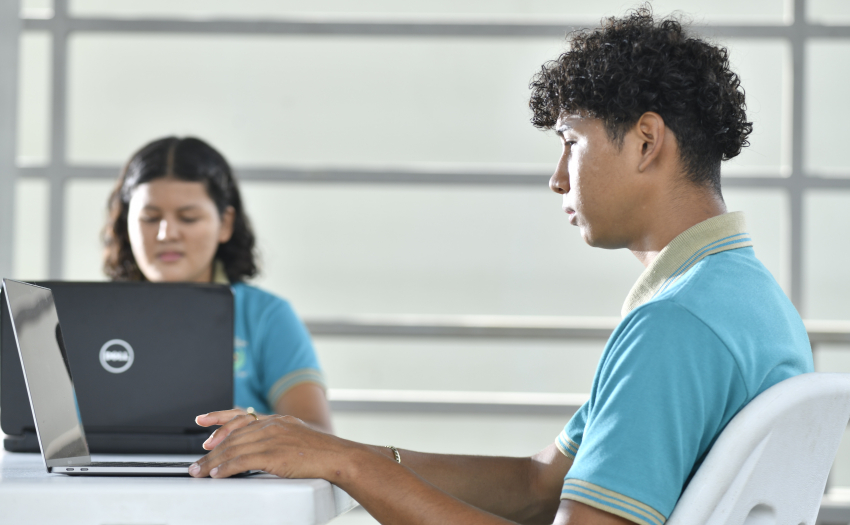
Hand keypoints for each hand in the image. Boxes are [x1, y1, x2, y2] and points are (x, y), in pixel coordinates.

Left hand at [188, 414, 351, 478]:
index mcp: (276, 420)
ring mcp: (272, 439)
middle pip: (232, 437)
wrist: (337, 456)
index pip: (240, 416)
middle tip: (196, 464)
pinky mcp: (273, 455)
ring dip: (213, 463)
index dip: (219, 418)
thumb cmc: (321, 451)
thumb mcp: (296, 435)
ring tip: (200, 472)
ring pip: (233, 449)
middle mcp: (271, 425)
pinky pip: (242, 461)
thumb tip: (259, 448)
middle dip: (210, 451)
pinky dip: (226, 468)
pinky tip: (217, 475)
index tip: (203, 420)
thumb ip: (277, 437)